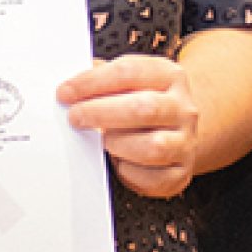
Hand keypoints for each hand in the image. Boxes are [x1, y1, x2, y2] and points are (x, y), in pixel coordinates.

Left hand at [58, 53, 200, 198]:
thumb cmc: (142, 102)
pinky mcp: (180, 172)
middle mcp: (182, 108)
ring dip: (118, 144)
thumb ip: (100, 78)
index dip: (92, 82)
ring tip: (103, 140)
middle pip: (143, 108)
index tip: (66, 93)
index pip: (129, 72)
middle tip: (75, 117)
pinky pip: (152, 178)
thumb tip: (69, 88)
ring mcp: (185, 141)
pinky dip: (129, 172)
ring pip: (153, 147)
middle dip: (101, 113)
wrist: (176, 130)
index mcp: (169, 76)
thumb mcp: (128, 81)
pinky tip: (120, 160)